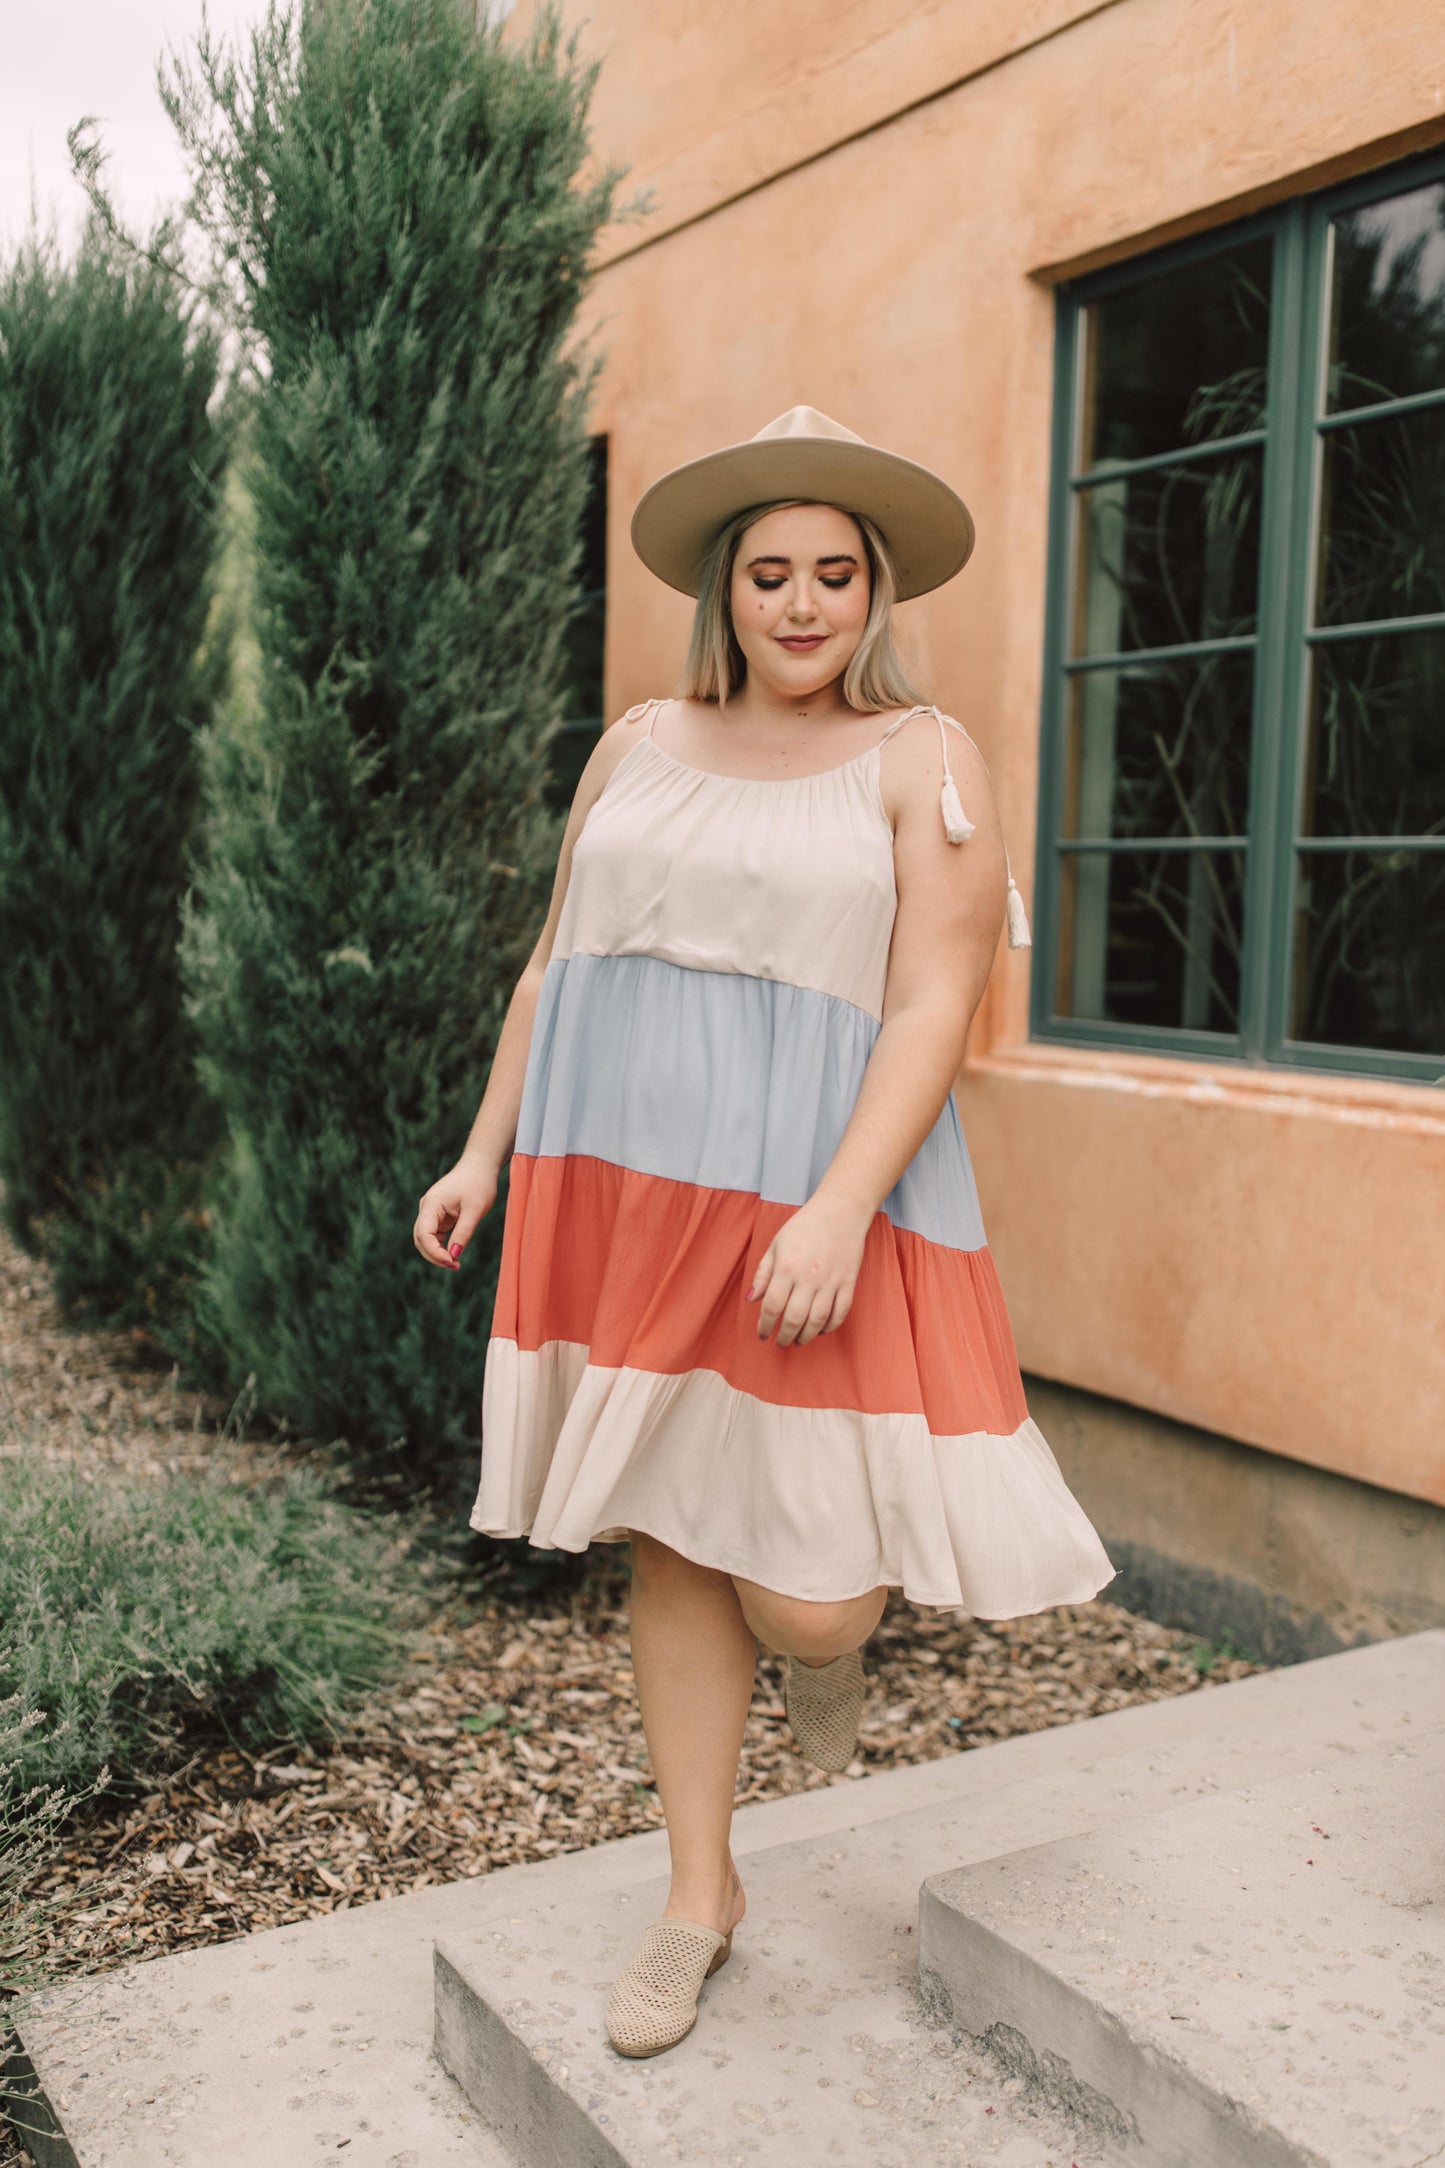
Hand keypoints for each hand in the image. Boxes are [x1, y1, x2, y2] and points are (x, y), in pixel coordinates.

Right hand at [413, 1152, 498, 1271]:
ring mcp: (431, 1212)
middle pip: (421, 1239)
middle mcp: (427, 1208)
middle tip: (455, 1267)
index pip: (423, 1234)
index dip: (434, 1252)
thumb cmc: (479, 1184)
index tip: (451, 1262)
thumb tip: (453, 1256)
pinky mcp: (439, 1215)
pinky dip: (443, 1247)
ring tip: (456, 1264)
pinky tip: (455, 1254)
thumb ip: (463, 1233)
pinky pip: (435, 1235)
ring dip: (438, 1253)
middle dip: (435, 1256)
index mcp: (431, 1204)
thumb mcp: (475, 1210)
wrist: (480, 1166)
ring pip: (426, 1239)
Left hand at [744, 1192, 871, 1346]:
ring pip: (817, 1320)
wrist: (841, 1211)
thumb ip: (763, 1274)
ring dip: (806, 1336)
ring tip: (798, 1340)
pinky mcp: (848, 1282)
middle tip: (780, 1342)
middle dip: (784, 1336)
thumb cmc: (805, 1226)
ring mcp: (831, 1281)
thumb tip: (751, 1299)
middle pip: (794, 1319)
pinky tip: (821, 1330)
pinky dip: (830, 1326)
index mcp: (787, 1267)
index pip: (772, 1306)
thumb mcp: (776, 1245)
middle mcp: (808, 1277)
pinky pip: (840, 1313)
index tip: (762, 1334)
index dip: (765, 1325)